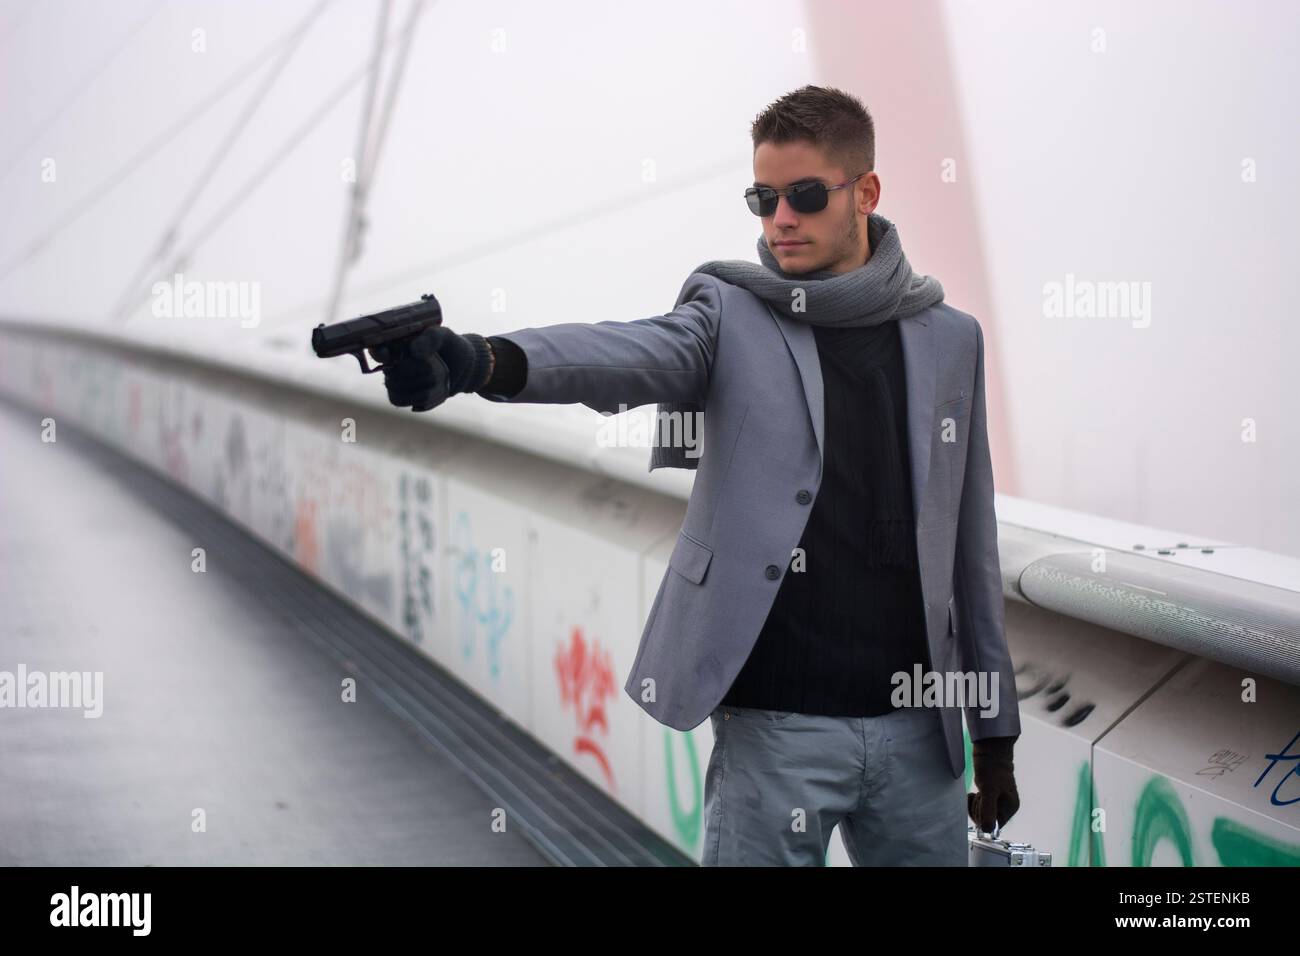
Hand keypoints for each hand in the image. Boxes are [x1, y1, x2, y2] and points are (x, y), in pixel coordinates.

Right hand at [370, 326, 491, 411]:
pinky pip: (400, 400)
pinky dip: (418, 398)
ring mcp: (395, 380)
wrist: (462, 368)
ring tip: (437, 378)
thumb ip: (431, 337)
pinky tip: (433, 391)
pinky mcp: (402, 395)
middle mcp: (391, 362)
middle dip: (414, 372)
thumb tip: (414, 351)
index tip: (388, 355)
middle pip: (390, 373)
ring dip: (418, 386)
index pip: (376, 348)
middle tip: (432, 368)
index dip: (379, 353)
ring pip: (393, 389)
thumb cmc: (450, 347)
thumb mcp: (444, 336)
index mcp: (396, 343)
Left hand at [967, 736, 1019, 832]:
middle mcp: (1006, 805)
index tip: (979, 804)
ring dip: (975, 804)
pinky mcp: (990, 793)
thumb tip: (987, 829)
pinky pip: (980, 804)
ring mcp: (998, 799)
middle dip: (978, 809)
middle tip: (978, 795)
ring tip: (976, 792)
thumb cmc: (992, 768)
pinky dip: (973, 800)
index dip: (983, 817)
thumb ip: (988, 810)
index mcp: (1010, 807)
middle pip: (987, 819)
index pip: (995, 824)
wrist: (990, 749)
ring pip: (982, 812)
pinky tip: (973, 793)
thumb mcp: (988, 790)